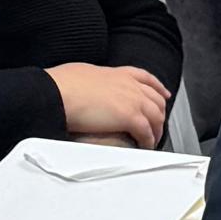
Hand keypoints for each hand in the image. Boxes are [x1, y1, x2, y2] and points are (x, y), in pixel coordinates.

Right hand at [52, 61, 171, 147]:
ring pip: (155, 116)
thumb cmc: (61, 84)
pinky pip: (146, 132)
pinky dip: (148, 140)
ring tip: (153, 140)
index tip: (163, 93)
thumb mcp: (82, 74)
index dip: (157, 87)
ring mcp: (132, 100)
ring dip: (156, 129)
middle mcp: (129, 85)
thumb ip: (93, 81)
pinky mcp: (130, 117)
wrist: (57, 92)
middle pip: (155, 99)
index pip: (145, 78)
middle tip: (158, 123)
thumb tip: (87, 87)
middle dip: (159, 112)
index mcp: (117, 73)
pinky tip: (146, 146)